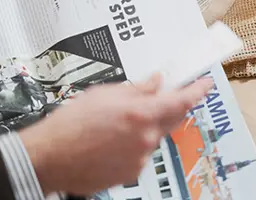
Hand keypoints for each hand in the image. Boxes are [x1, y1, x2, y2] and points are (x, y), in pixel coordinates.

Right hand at [21, 74, 213, 195]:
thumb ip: (136, 89)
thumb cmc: (71, 124)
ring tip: (118, 122)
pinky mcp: (130, 173)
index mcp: (141, 114)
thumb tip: (156, 82)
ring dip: (147, 126)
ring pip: (154, 136)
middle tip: (162, 96)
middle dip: (171, 106)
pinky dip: (134, 143)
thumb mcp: (105, 94)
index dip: (197, 91)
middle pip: (172, 118)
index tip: (206, 84)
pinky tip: (113, 139)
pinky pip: (141, 152)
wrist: (49, 157)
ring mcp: (139, 158)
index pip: (181, 100)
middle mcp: (145, 138)